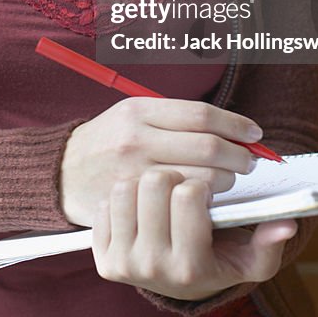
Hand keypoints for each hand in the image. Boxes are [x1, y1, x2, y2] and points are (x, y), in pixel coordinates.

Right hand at [60, 98, 262, 225]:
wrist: (62, 172)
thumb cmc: (110, 139)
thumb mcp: (136, 114)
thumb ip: (177, 119)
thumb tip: (230, 128)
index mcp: (140, 111)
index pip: (201, 115)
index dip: (235, 124)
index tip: (254, 133)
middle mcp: (137, 140)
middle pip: (207, 147)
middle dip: (238, 156)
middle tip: (248, 161)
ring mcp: (134, 175)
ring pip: (200, 179)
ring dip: (224, 179)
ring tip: (227, 177)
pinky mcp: (134, 205)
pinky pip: (181, 204)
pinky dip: (202, 200)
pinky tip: (204, 196)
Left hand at [92, 168, 297, 300]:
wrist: (176, 286)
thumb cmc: (215, 261)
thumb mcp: (248, 261)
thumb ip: (269, 244)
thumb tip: (286, 223)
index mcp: (191, 266)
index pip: (188, 194)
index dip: (201, 180)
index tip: (206, 186)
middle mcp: (152, 267)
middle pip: (155, 182)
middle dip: (174, 173)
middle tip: (184, 183)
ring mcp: (123, 262)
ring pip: (126, 185)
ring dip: (147, 180)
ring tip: (163, 192)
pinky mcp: (102, 255)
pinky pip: (107, 200)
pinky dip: (126, 194)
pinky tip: (142, 205)